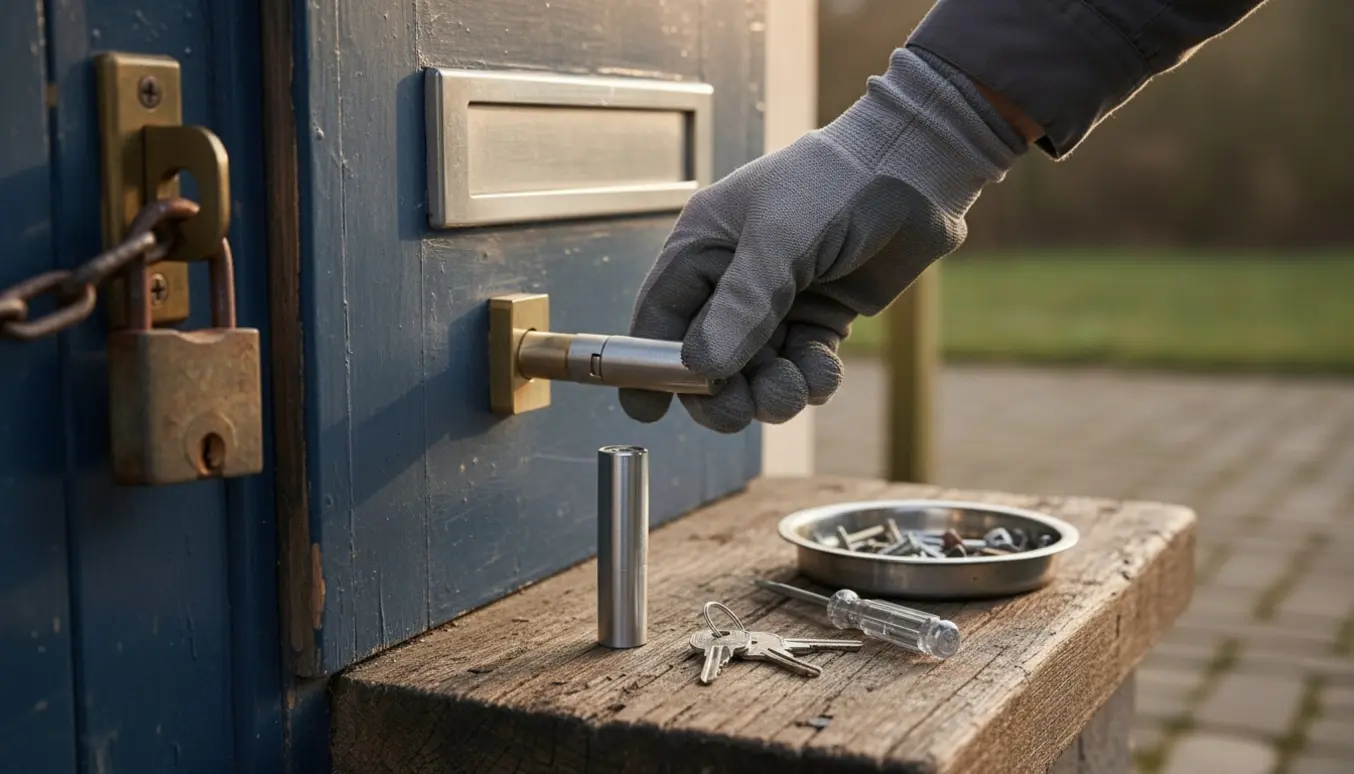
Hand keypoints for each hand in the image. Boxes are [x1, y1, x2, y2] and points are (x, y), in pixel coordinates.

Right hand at [621, 48, 1020, 432]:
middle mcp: (733, 278)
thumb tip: (701, 367)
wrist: (917, 171)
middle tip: (741, 410)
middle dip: (721, 391)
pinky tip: (823, 370)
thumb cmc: (838, 182)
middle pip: (705, 357)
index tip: (649, 410)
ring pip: (755, 372)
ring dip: (772, 391)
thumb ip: (741, 306)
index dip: (649, 365)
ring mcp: (777, 301)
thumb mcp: (780, 240)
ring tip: (793, 389)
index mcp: (704, 246)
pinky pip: (800, 367)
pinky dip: (810, 379)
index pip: (660, 316)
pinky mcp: (819, 316)